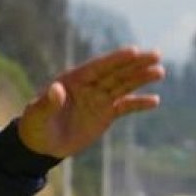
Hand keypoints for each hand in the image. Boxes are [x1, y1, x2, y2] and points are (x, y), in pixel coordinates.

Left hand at [19, 46, 164, 158]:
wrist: (41, 145)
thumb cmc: (34, 126)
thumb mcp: (36, 115)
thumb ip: (47, 103)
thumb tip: (57, 90)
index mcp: (73, 80)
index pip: (98, 67)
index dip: (116, 59)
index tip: (134, 51)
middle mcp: (89, 86)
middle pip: (116, 73)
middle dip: (136, 64)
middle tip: (156, 54)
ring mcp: (98, 99)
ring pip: (124, 86)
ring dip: (141, 79)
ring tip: (160, 71)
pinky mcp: (105, 114)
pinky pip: (125, 107)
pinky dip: (139, 104)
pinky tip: (154, 100)